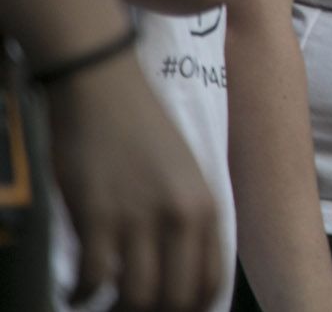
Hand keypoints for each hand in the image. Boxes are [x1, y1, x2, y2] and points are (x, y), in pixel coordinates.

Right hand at [46, 51, 220, 310]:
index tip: (171, 309)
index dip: (191, 307)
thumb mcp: (184, 174)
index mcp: (206, 207)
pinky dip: (82, 293)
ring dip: (118, 307)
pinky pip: (94, 278)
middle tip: (132, 308)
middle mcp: (180, 217)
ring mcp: (139, 218)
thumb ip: (188, 220)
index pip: (210, 281)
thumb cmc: (142, 128)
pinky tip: (77, 289)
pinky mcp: (98, 215)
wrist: (105, 87)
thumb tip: (181, 267)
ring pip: (137, 296)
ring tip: (103, 301)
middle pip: (176, 297)